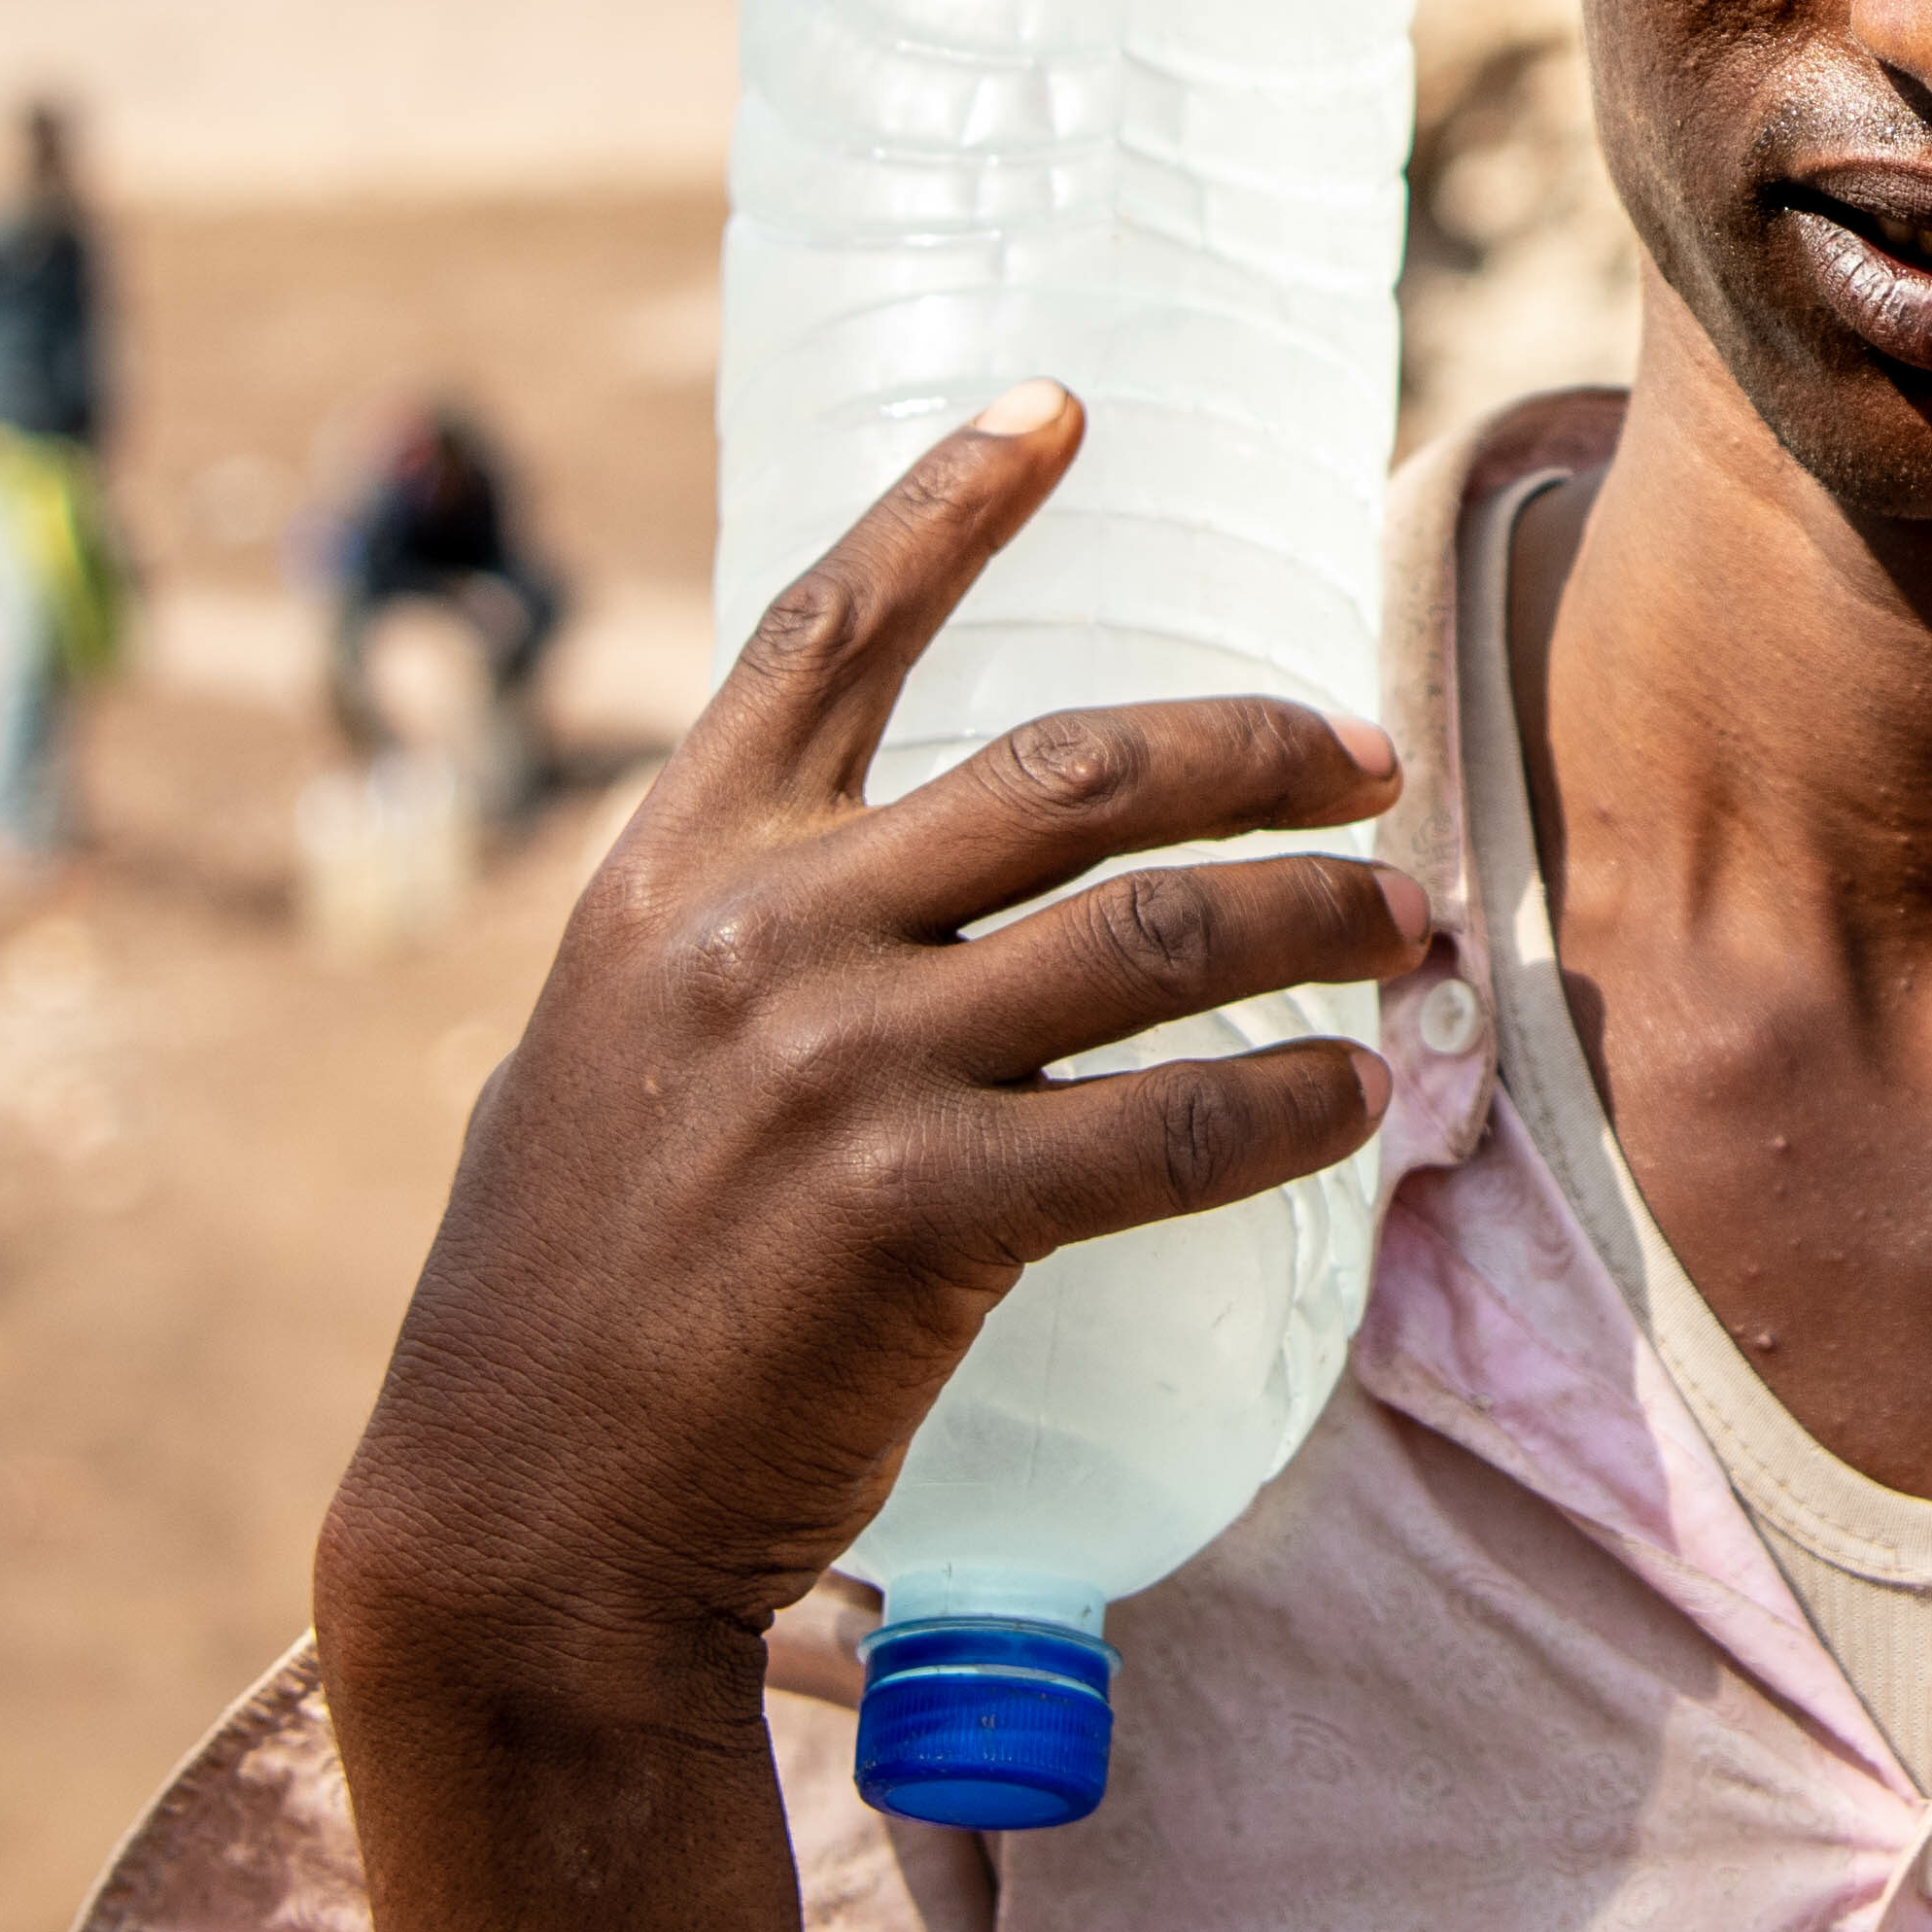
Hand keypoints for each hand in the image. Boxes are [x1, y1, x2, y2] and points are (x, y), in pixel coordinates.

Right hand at [318, 381, 1427, 1742]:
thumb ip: (726, 945)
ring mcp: (839, 1069)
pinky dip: (1287, 1105)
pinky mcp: (916, 1214)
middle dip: (1260, 746)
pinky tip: (1355, 1102)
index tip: (1065, 403)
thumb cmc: (573, 1296)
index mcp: (674, 870)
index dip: (953, 501)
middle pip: (1079, 768)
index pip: (829, 624)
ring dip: (1314, 918)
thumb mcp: (602, 1054)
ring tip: (1406, 929)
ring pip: (1152, 934)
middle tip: (1372, 761)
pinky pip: (1165, 1128)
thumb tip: (858, 877)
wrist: (525, 1529)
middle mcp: (758, 932)